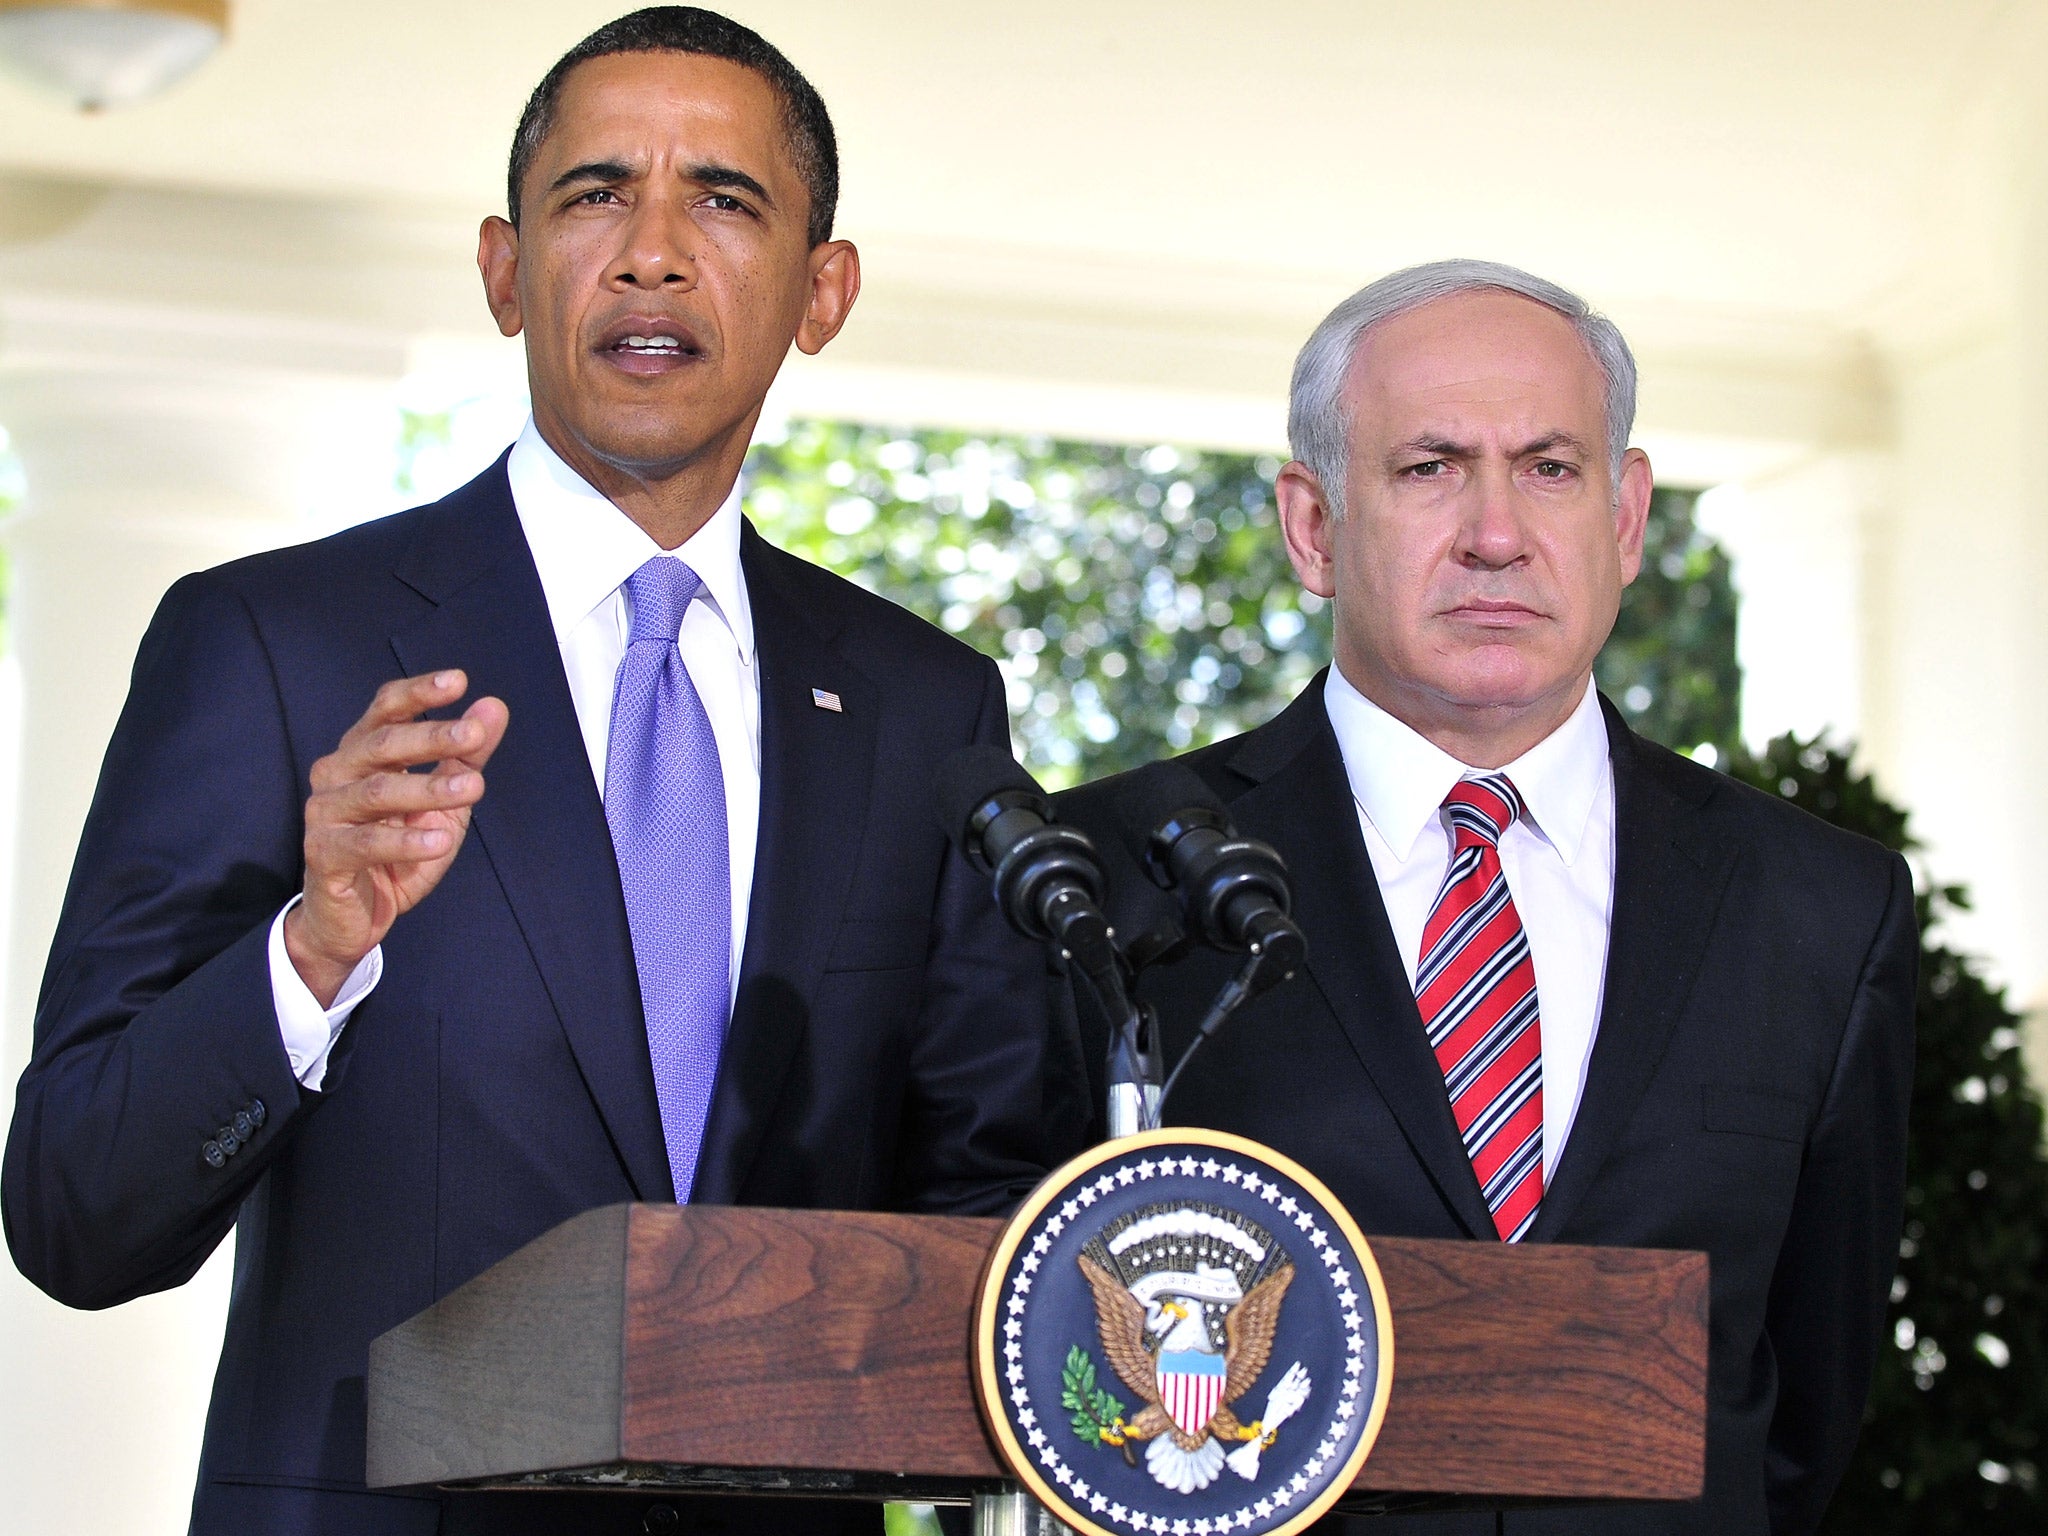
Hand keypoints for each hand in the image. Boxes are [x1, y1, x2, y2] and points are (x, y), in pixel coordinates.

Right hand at [285, 670, 508, 1004]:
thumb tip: (494, 707)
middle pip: (381, 743)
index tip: (459, 681)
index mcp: (362, 752)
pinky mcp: (323, 855)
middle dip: (432, 736)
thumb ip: (465, 756)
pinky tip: (439, 842)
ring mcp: (325, 814)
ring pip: (377, 791)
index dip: (419, 692)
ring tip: (474, 788)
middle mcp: (336, 774)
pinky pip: (364, 844)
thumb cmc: (396, 850)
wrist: (352, 917)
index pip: (386, 709)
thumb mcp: (441, 802)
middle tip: (475, 735)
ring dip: (428, 788)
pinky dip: (404, 841)